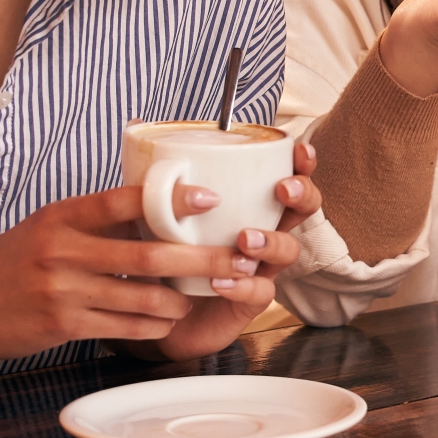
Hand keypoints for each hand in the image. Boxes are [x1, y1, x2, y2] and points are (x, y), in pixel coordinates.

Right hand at [0, 145, 317, 366]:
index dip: (172, 197)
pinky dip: (154, 324)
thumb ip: (97, 218)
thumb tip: (158, 199)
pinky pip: (124, 326)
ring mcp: (62, 289)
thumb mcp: (47, 226)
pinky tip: (170, 319)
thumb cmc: (9, 262)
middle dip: (201, 259)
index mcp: (63, 216)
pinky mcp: (62, 325)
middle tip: (236, 259)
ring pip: (143, 296)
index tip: (211, 196)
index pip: (125, 199)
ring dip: (181, 298)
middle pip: (149, 254)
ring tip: (204, 294)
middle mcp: (63, 250)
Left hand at [141, 142, 321, 359]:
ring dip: (271, 240)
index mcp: (250, 206)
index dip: (300, 164)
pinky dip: (243, 285)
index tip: (298, 150)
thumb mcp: (156, 212)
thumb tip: (135, 126)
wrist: (150, 312)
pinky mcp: (248, 301)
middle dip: (301, 194)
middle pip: (303, 210)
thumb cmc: (162, 255)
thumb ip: (155, 177)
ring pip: (289, 250)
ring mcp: (260, 268)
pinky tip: (220, 281)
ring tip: (243, 238)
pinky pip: (260, 292)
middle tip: (282, 190)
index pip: (287, 178)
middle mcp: (262, 233)